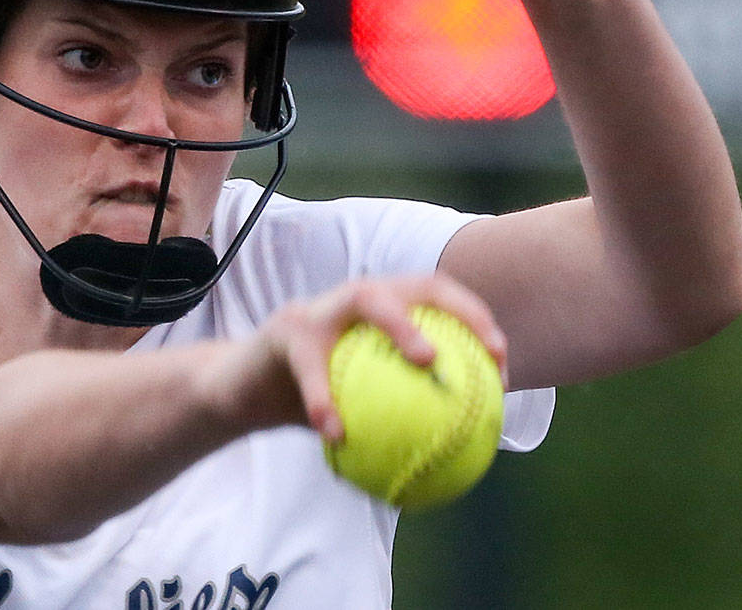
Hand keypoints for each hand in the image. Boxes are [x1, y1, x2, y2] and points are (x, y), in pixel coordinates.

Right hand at [249, 275, 505, 442]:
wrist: (241, 394)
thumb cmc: (306, 401)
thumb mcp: (356, 409)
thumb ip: (398, 418)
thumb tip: (457, 456)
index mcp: (379, 314)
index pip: (437, 300)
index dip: (474, 318)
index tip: (501, 359)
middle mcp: (353, 300)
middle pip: (412, 284)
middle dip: (452, 307)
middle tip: (487, 344)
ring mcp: (320, 307)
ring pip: (365, 296)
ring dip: (400, 324)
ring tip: (424, 361)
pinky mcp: (284, 329)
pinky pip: (310, 363)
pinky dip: (324, 398)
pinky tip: (337, 434)